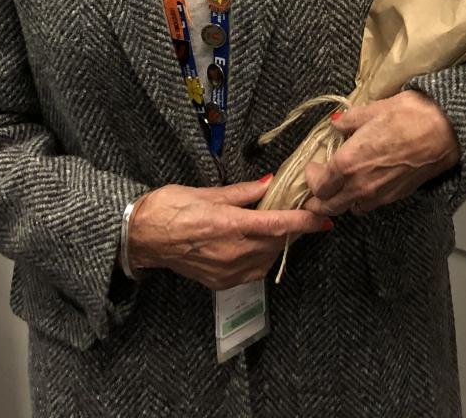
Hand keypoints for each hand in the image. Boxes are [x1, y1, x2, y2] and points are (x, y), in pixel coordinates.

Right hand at [127, 177, 329, 289]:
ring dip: (278, 243)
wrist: (140, 237)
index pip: (277, 225)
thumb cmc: (170, 207)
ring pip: (268, 258)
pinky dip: (263, 256)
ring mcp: (226, 271)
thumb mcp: (207, 192)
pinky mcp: (220, 282)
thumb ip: (242, 192)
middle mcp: (231, 252)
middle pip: (276, 242)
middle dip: (292, 229)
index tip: (324, 219)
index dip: (304, 223)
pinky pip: (253, 271)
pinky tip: (258, 243)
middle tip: (300, 212)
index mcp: (229, 225)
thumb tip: (269, 183)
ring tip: (277, 225)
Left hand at [303, 91, 460, 218]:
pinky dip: (362, 199)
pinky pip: (370, 205)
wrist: (444, 131)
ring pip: (350, 208)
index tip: (314, 164)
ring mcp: (379, 195)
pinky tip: (366, 182)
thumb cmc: (409, 116)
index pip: (318, 185)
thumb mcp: (372, 110)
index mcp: (347, 163)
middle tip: (318, 186)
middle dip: (319, 200)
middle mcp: (359, 185)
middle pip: (329, 207)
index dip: (311, 177)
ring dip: (341, 200)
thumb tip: (336, 125)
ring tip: (342, 184)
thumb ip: (348, 121)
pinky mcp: (396, 197)